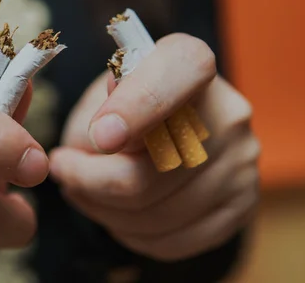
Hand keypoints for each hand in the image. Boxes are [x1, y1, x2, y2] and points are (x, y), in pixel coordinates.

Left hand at [50, 34, 259, 260]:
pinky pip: (172, 240)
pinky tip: (114, 213)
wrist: (171, 127)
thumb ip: (99, 110)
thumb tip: (101, 141)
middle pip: (152, 168)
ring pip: (155, 214)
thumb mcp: (102, 92)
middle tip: (63, 169)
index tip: (100, 136)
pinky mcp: (240, 206)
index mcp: (192, 63)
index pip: (181, 74)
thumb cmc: (126, 105)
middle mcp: (228, 113)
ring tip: (82, 190)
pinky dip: (130, 233)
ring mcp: (241, 164)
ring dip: (102, 209)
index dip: (139, 105)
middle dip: (90, 179)